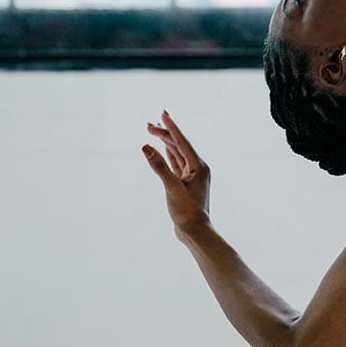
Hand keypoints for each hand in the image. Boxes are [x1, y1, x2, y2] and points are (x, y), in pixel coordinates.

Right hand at [142, 110, 210, 238]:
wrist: (194, 232)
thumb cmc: (186, 212)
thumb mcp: (171, 188)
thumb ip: (159, 167)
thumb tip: (146, 147)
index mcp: (199, 166)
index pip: (182, 142)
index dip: (172, 127)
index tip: (163, 114)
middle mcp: (197, 168)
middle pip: (179, 145)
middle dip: (165, 133)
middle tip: (148, 124)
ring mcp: (192, 175)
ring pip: (177, 153)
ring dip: (165, 142)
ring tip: (153, 130)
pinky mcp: (185, 182)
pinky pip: (175, 163)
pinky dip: (167, 154)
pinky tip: (161, 148)